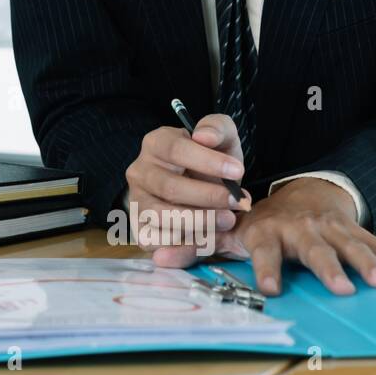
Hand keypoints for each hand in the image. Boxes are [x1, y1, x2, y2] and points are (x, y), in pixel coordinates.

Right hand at [126, 113, 250, 246]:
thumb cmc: (209, 163)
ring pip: (161, 216)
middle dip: (209, 197)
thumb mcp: (221, 138)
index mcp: (155, 144)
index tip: (238, 171)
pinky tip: (207, 240)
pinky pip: (154, 241)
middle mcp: (140, 172)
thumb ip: (216, 128)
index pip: (175, 150)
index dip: (207, 161)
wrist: (201, 189)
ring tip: (227, 220)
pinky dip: (181, 245)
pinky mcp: (140, 229)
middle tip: (238, 202)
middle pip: (170, 187)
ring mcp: (137, 201)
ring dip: (199, 223)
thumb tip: (203, 137)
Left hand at [155, 176, 375, 294]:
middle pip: (315, 251)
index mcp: (268, 232)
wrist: (299, 195)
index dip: (269, 268)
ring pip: (352, 247)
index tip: (274, 289)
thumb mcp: (228, 232)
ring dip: (367, 263)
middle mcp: (301, 231)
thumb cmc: (259, 220)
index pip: (266, 250)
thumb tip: (158, 258)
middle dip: (328, 268)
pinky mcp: (355, 233)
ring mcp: (331, 232)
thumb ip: (196, 247)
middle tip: (342, 287)